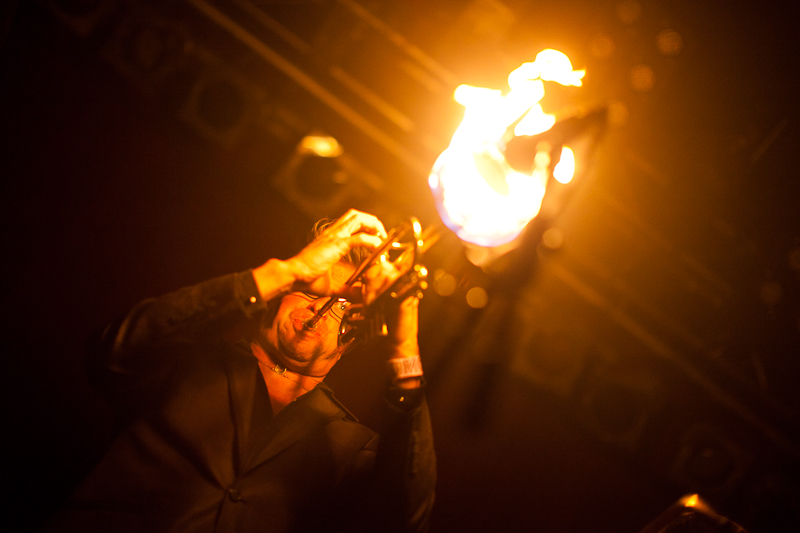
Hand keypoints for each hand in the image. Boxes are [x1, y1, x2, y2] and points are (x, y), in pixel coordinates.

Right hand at [252, 209, 386, 301]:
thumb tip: (358, 296)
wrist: (293, 275)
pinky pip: (360, 238)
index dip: (367, 228)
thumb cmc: (306, 279)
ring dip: (374, 226)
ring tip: (382, 239)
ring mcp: (335, 236)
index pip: (351, 222)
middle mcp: (333, 233)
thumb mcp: (332, 285)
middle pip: (357, 215)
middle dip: (373, 223)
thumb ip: (346, 289)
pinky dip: (373, 243)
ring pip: (359, 218)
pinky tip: (378, 251)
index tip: (377, 241)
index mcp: (331, 238)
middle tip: (382, 237)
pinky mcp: (337, 244)